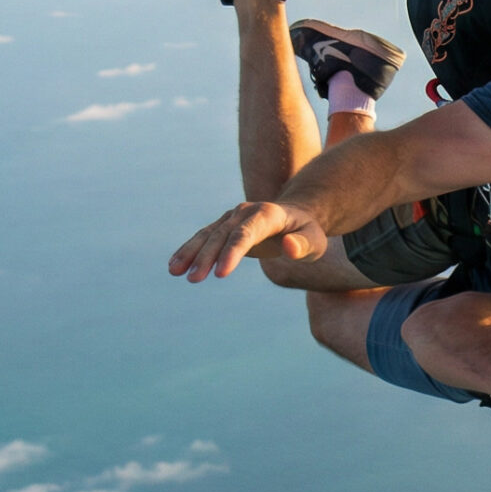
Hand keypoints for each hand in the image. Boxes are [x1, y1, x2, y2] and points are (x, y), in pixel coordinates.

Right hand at [167, 201, 328, 281]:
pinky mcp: (225, 226)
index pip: (246, 234)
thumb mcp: (315, 241)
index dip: (233, 253)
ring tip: (175, 272)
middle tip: (194, 279)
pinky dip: (190, 250)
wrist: (297, 216)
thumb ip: (303, 245)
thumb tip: (289, 247)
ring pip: (208, 235)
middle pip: (223, 235)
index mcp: (268, 215)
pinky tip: (175, 266)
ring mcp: (232, 217)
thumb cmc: (308, 233)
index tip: (220, 274)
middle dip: (207, 257)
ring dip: (191, 252)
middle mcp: (245, 212)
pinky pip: (204, 237)